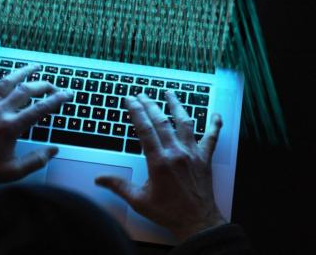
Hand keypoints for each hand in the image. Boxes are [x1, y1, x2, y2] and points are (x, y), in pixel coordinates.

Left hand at [0, 65, 72, 184]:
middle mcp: (0, 112)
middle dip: (44, 85)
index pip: (40, 109)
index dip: (56, 100)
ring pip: (7, 82)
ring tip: (34, 66)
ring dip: (22, 72)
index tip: (67, 94)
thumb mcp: (14, 171)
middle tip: (54, 86)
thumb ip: (36, 160)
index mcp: (11, 127)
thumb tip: (53, 150)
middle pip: (26, 91)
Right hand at [96, 92, 225, 240]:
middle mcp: (176, 153)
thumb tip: (99, 179)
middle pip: (162, 121)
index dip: (136, 111)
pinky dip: (215, 125)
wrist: (196, 221)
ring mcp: (192, 153)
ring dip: (177, 105)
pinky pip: (212, 138)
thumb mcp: (139, 201)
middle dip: (150, 104)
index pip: (145, 129)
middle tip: (142, 94)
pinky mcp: (205, 159)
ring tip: (170, 93)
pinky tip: (216, 114)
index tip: (131, 100)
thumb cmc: (169, 212)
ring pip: (185, 122)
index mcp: (159, 161)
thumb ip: (119, 186)